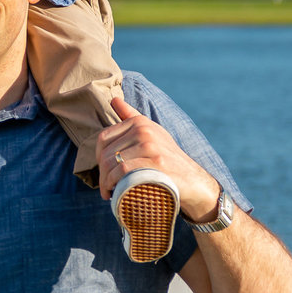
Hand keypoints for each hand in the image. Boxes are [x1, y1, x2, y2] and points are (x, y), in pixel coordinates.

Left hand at [97, 96, 219, 221]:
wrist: (193, 180)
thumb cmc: (168, 157)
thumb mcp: (152, 133)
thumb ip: (131, 116)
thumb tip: (114, 99)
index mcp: (139, 122)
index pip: (103, 138)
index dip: (98, 157)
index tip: (103, 171)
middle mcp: (144, 130)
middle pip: (106, 153)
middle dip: (101, 174)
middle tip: (104, 187)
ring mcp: (150, 146)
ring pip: (113, 163)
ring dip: (105, 182)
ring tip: (108, 192)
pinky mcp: (155, 163)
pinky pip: (123, 171)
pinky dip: (114, 184)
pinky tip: (114, 193)